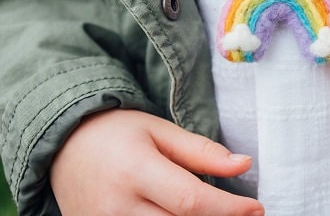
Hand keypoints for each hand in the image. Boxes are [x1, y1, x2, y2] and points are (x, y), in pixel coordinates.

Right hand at [50, 109, 263, 214]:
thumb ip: (202, 151)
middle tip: (246, 215)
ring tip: (219, 214)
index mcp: (135, 170)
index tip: (257, 209)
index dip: (229, 210)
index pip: (190, 201)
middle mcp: (117, 207)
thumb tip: (244, 164)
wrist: (63, 147)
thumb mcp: (161, 131)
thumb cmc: (117, 133)